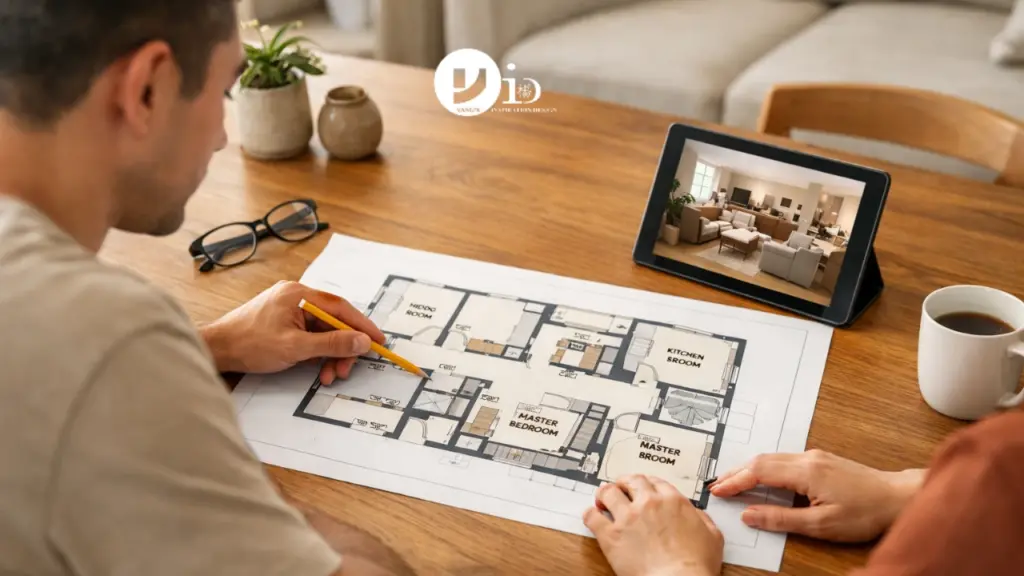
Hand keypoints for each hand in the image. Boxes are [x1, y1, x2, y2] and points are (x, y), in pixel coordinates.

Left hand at [200, 281, 385, 383]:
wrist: (217, 349)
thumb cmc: (248, 344)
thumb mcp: (295, 348)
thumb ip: (331, 344)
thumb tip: (361, 341)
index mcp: (299, 295)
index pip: (341, 308)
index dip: (362, 325)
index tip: (378, 341)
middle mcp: (296, 296)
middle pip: (333, 321)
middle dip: (343, 347)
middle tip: (346, 369)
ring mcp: (289, 307)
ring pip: (323, 330)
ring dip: (330, 354)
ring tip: (328, 374)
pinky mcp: (284, 320)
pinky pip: (310, 334)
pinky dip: (317, 352)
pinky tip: (316, 367)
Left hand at [583, 475, 722, 575]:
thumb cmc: (696, 565)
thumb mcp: (712, 536)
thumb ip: (702, 519)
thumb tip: (696, 514)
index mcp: (673, 501)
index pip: (654, 481)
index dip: (646, 483)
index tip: (642, 488)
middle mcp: (648, 503)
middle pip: (630, 480)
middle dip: (624, 483)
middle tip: (621, 489)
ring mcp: (628, 517)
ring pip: (608, 492)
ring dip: (605, 493)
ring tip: (603, 499)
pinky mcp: (611, 535)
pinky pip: (593, 516)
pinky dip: (590, 514)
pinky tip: (592, 516)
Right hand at [709, 450, 924, 542]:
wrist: (899, 498)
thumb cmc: (866, 513)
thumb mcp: (821, 524)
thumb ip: (781, 518)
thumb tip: (749, 514)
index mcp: (805, 471)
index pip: (758, 471)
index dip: (735, 481)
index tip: (718, 492)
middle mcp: (808, 458)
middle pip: (761, 460)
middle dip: (736, 473)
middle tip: (717, 486)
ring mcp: (815, 456)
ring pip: (772, 458)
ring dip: (749, 469)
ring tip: (733, 483)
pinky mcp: (822, 460)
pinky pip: (784, 459)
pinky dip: (765, 468)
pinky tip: (761, 478)